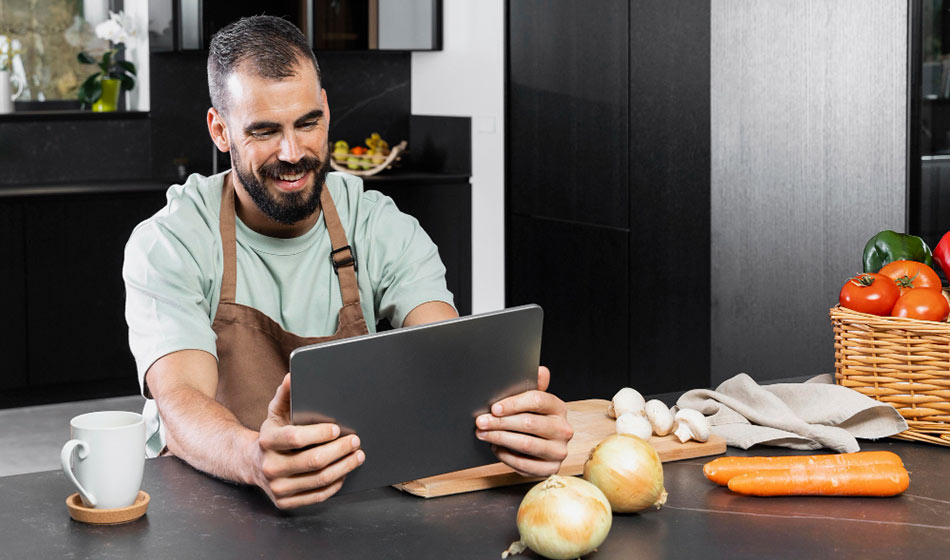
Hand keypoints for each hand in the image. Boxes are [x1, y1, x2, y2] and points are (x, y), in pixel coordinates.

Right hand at [253, 374, 364, 508]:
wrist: (252, 463)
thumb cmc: (273, 433)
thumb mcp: (275, 412)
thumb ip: (285, 394)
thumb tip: (292, 376)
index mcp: (267, 441)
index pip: (296, 438)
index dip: (320, 433)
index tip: (338, 428)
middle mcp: (269, 467)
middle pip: (313, 461)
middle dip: (339, 450)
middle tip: (356, 441)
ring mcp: (277, 488)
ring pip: (319, 480)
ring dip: (344, 467)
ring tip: (357, 456)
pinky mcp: (285, 502)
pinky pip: (317, 496)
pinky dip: (336, 484)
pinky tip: (345, 473)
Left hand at [475, 366, 573, 476]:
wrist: (544, 446)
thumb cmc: (534, 419)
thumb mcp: (533, 401)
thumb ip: (534, 386)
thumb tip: (541, 370)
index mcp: (559, 408)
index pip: (537, 401)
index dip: (513, 404)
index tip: (494, 408)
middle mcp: (564, 429)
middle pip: (529, 423)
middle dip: (500, 422)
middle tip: (480, 422)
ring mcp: (559, 451)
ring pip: (526, 444)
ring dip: (500, 439)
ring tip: (483, 434)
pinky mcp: (551, 469)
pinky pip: (525, 465)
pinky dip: (507, 457)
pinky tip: (496, 448)